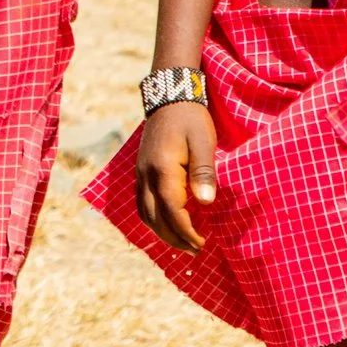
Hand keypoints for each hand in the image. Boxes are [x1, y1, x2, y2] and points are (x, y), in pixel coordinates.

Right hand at [134, 99, 217, 252]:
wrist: (169, 95)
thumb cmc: (190, 119)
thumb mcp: (202, 141)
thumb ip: (203, 172)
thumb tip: (206, 203)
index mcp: (163, 170)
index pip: (172, 211)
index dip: (187, 232)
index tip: (203, 244)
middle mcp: (146, 175)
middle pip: (154, 218)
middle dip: (174, 239)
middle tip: (196, 250)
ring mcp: (140, 173)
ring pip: (144, 213)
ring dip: (162, 232)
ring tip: (183, 242)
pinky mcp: (141, 170)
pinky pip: (142, 202)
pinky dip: (153, 219)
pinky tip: (168, 222)